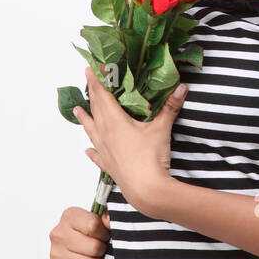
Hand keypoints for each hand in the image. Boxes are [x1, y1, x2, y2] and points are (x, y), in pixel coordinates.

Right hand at [47, 206, 110, 258]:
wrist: (75, 251)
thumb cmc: (89, 235)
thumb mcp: (100, 221)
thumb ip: (107, 218)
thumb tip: (109, 221)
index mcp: (69, 216)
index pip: (93, 225)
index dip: (104, 233)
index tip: (104, 236)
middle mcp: (58, 234)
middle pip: (94, 247)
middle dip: (102, 250)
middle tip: (99, 250)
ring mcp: (54, 254)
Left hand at [72, 65, 189, 217]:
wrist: (146, 190)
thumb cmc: (151, 158)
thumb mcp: (162, 129)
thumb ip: (170, 106)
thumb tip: (181, 87)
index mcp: (115, 122)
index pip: (103, 96)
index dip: (96, 81)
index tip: (89, 69)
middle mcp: (106, 135)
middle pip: (96, 110)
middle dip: (92, 94)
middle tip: (87, 81)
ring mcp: (105, 151)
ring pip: (91, 130)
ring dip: (84, 119)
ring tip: (77, 110)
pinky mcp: (109, 165)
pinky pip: (97, 155)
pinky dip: (92, 150)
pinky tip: (88, 150)